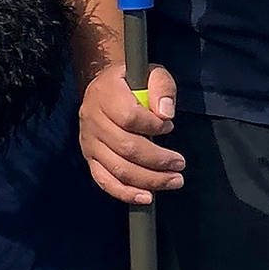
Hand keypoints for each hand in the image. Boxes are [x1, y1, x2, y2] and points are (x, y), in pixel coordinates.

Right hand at [79, 63, 183, 204]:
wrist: (106, 87)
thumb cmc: (133, 81)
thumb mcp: (151, 72)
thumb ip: (162, 87)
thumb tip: (166, 114)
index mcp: (105, 93)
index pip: (129, 117)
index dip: (152, 126)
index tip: (169, 127)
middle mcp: (92, 118)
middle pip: (125, 147)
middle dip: (157, 160)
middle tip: (180, 164)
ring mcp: (88, 141)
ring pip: (117, 168)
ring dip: (148, 179)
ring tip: (173, 180)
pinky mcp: (90, 158)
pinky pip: (104, 181)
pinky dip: (126, 193)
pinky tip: (147, 197)